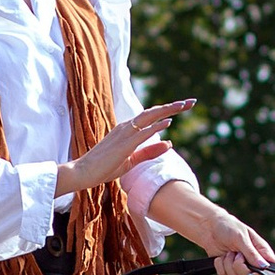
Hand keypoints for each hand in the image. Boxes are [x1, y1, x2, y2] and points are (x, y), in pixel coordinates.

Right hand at [58, 101, 192, 198]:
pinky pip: (142, 131)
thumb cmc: (103, 168)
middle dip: (173, 106)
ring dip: (168, 110)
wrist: (83, 173)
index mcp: (127, 130)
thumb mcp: (131, 161)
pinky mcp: (123, 143)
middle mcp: (126, 127)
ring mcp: (124, 133)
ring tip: (185, 105)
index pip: (151, 116)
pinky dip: (156, 125)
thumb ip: (149, 152)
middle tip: (191, 102)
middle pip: (153, 112)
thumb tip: (169, 143)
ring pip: (149, 116)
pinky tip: (169, 121)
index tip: (184, 107)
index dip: (168, 110)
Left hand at [148, 180, 274, 274]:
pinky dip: (221, 268)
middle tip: (234, 257)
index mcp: (261, 249)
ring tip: (225, 254)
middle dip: (241, 269)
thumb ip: (252, 252)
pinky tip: (218, 258)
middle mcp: (252, 259)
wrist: (206, 223)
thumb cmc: (226, 225)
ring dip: (229, 268)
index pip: (271, 267)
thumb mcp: (239, 236)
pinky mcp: (227, 268)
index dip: (264, 272)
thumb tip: (264, 267)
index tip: (255, 269)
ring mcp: (240, 264)